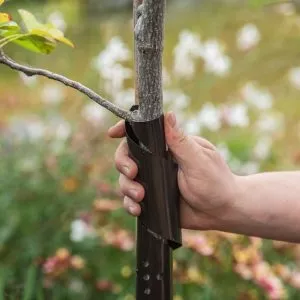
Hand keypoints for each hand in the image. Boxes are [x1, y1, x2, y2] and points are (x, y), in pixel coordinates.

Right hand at [108, 112, 238, 230]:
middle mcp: (158, 162)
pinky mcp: (153, 199)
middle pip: (127, 156)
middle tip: (132, 173)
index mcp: (169, 147)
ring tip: (140, 197)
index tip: (112, 133)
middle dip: (122, 163)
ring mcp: (154, 181)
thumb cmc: (216, 182)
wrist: (222, 211)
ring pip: (126, 179)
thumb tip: (168, 115)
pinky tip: (137, 209)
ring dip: (126, 187)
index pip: (143, 134)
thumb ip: (181, 142)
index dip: (125, 131)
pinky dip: (130, 204)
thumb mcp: (199, 161)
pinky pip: (133, 199)